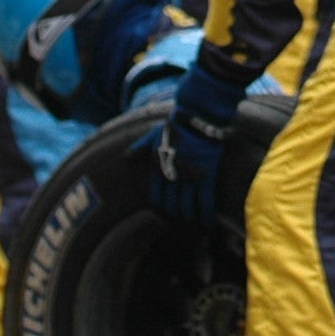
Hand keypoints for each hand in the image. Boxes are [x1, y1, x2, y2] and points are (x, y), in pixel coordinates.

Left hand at [150, 65, 242, 221]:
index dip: (161, 207)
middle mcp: (173, 174)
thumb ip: (140, 148)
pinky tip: (208, 221)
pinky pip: (206, 199)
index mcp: (159, 166)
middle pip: (173, 203)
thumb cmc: (175, 123)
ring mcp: (190, 175)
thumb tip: (126, 156)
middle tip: (181, 220)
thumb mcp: (153, 135)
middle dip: (176, 215)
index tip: (165, 213)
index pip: (157, 195)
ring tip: (194, 222)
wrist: (197, 114)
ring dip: (191, 216)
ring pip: (189, 205)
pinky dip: (206, 213)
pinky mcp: (207, 173)